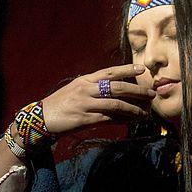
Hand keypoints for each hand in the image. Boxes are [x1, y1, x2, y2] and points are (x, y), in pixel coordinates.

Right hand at [39, 64, 153, 136]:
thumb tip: (114, 93)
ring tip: (144, 112)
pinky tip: (129, 121)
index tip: (142, 69)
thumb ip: (93, 90)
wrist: (41, 119)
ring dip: (133, 109)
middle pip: (117, 87)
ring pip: (115, 104)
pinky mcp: (84, 119)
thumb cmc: (60, 105)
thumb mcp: (76, 91)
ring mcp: (85, 104)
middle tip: (151, 94)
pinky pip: (107, 119)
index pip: (110, 72)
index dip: (127, 70)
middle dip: (137, 90)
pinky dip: (121, 120)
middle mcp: (86, 89)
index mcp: (85, 80)